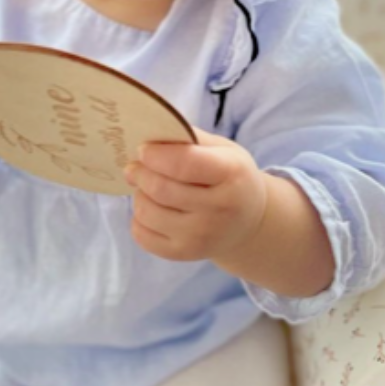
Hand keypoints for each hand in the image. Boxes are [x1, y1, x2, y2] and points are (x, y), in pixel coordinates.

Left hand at [124, 126, 268, 262]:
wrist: (249, 222)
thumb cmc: (231, 177)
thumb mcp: (223, 149)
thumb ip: (190, 137)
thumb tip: (150, 131)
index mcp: (231, 175)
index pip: (183, 164)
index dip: (156, 154)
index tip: (143, 149)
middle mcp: (219, 210)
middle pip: (161, 189)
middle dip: (140, 173)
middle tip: (134, 166)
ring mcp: (201, 237)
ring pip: (148, 212)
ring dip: (139, 195)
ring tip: (145, 188)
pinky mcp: (185, 254)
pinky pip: (143, 236)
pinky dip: (138, 219)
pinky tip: (150, 209)